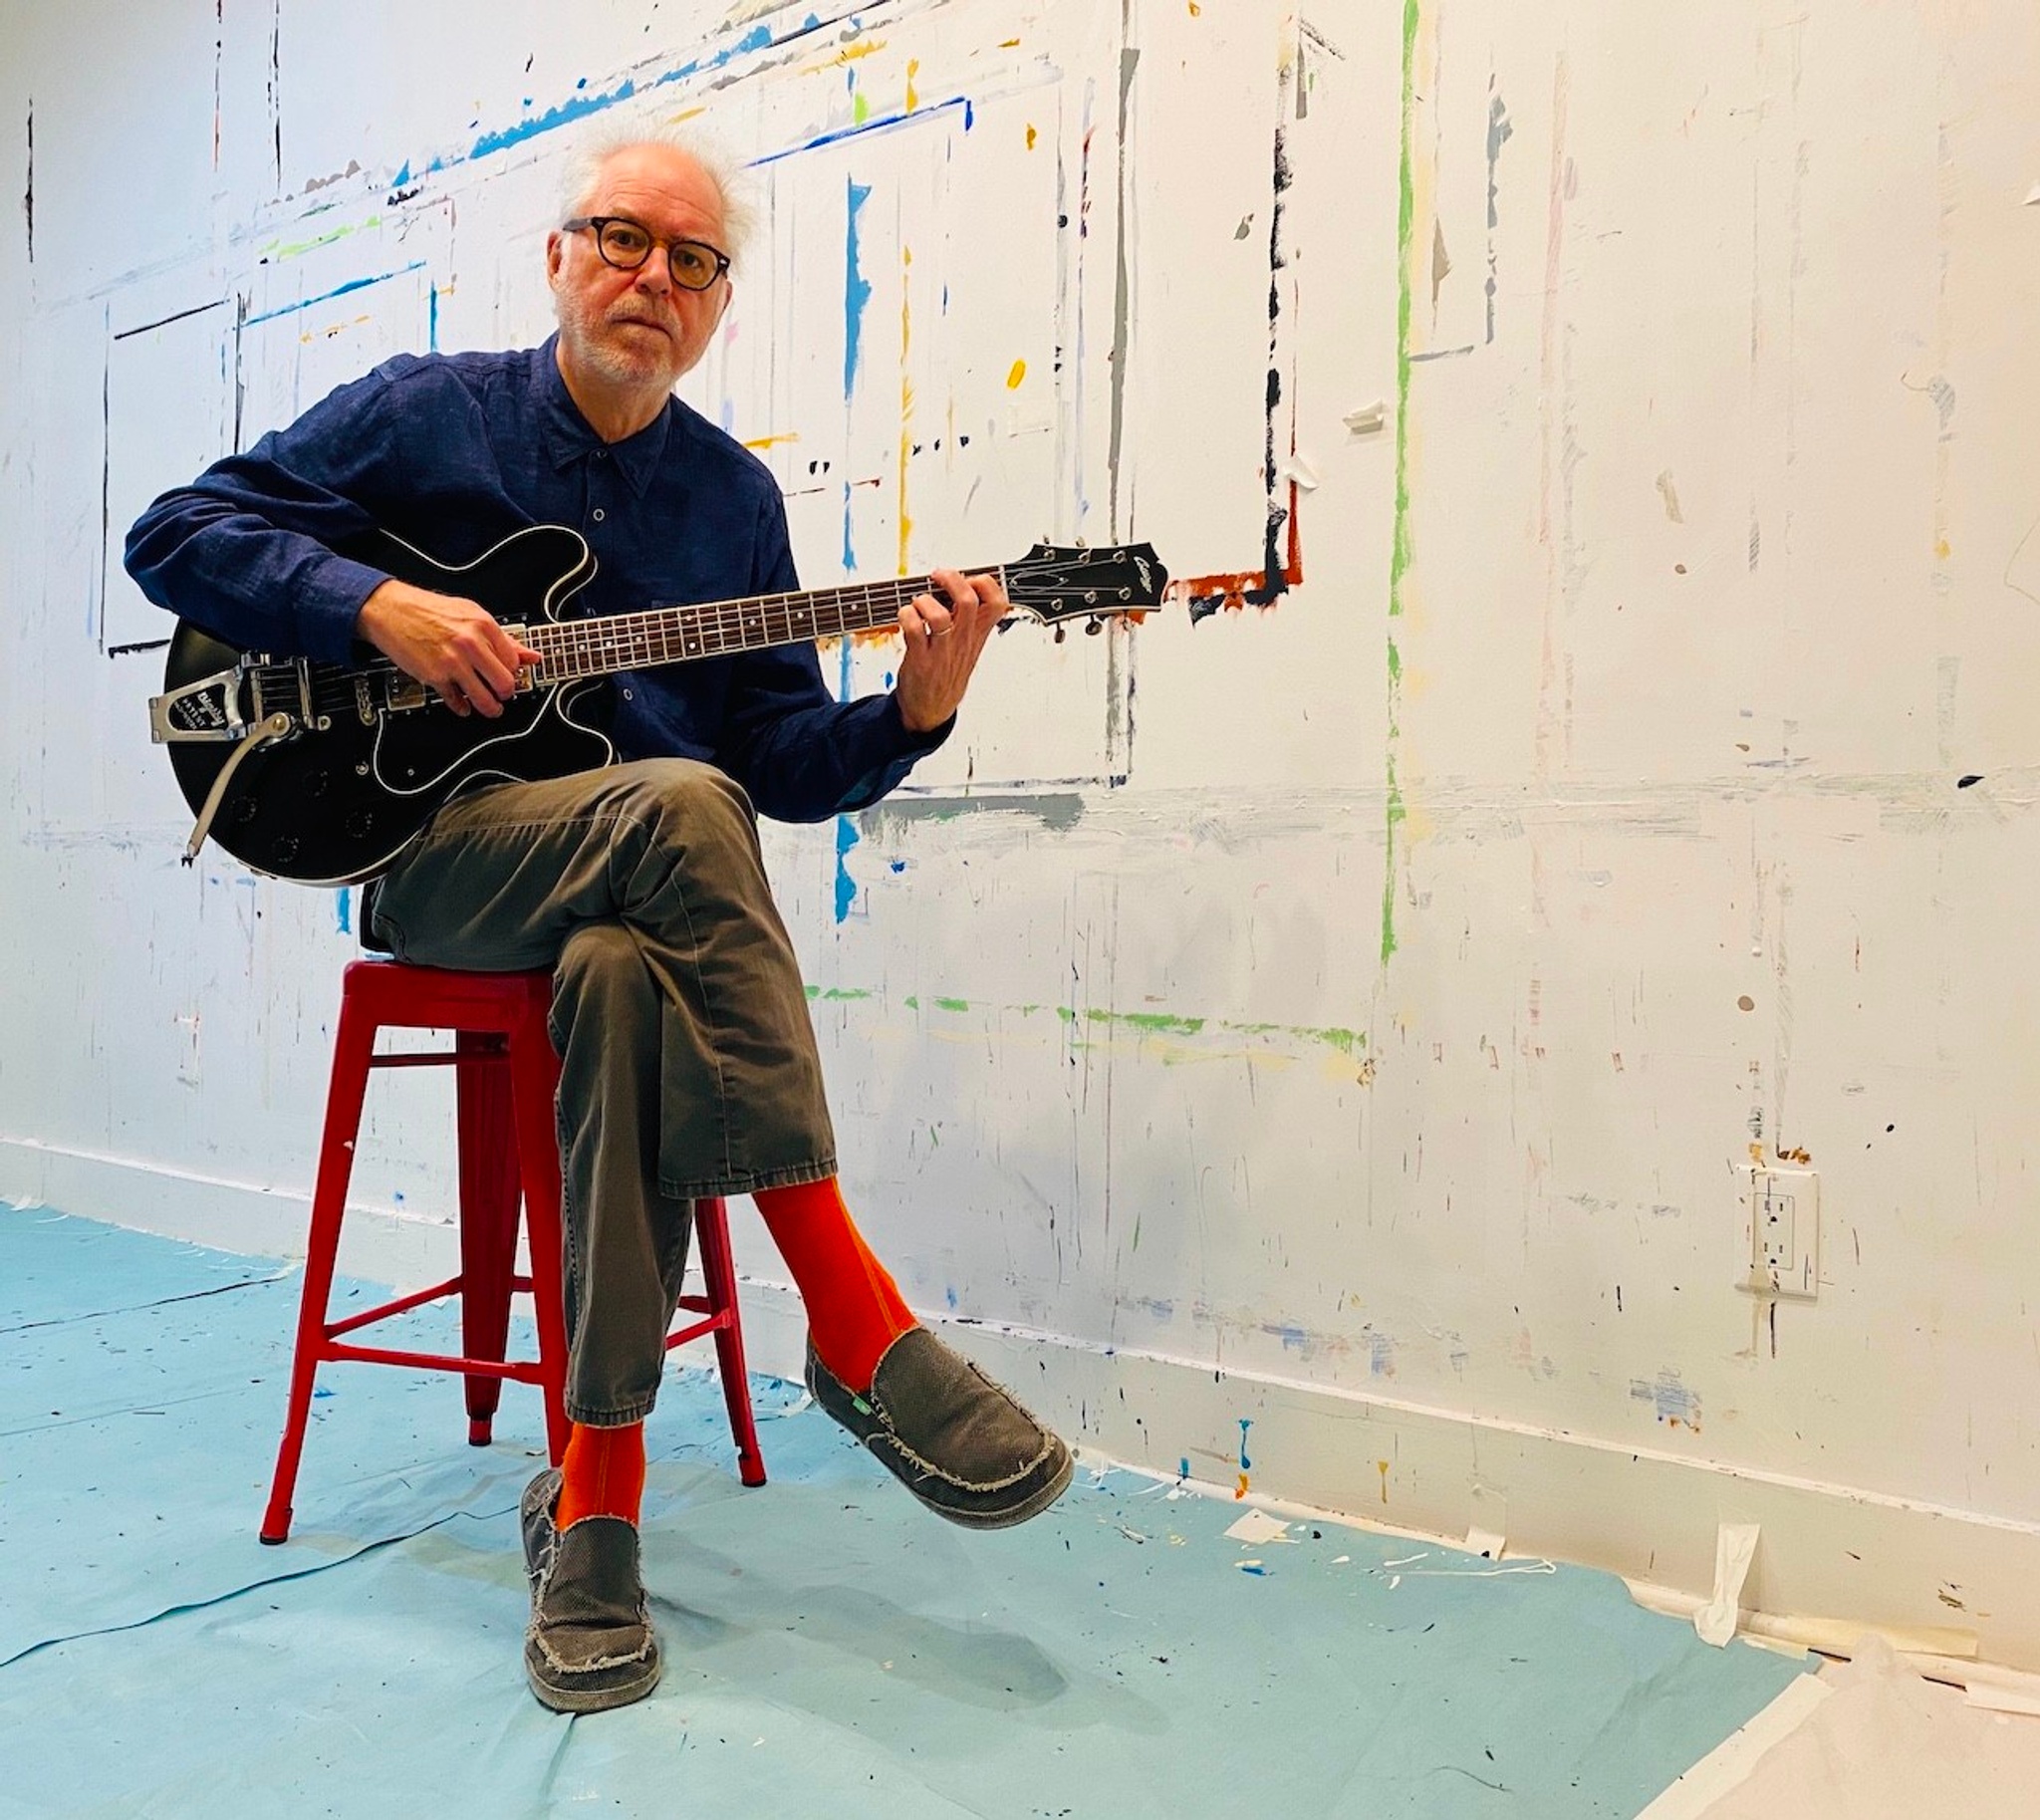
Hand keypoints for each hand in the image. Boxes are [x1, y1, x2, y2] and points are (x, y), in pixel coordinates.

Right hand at [355, 578, 541, 717]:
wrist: (390, 610)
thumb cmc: (428, 610)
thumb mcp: (471, 613)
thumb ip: (502, 637)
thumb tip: (530, 656)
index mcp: (483, 625)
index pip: (514, 661)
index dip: (514, 672)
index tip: (510, 675)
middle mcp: (470, 644)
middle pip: (505, 684)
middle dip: (505, 693)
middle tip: (502, 694)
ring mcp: (452, 662)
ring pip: (484, 698)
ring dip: (490, 708)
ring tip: (490, 708)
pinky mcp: (435, 677)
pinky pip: (456, 702)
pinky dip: (462, 708)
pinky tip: (463, 705)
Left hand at [893, 568, 1006, 733]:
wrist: (930, 711)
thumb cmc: (945, 675)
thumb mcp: (968, 648)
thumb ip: (969, 621)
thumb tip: (961, 586)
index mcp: (977, 636)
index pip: (998, 604)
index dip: (986, 583)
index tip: (970, 578)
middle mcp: (962, 641)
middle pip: (968, 600)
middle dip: (952, 579)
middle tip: (938, 576)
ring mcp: (941, 651)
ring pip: (939, 615)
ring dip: (924, 601)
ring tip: (918, 603)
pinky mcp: (920, 660)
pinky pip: (913, 629)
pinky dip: (906, 615)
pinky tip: (905, 617)